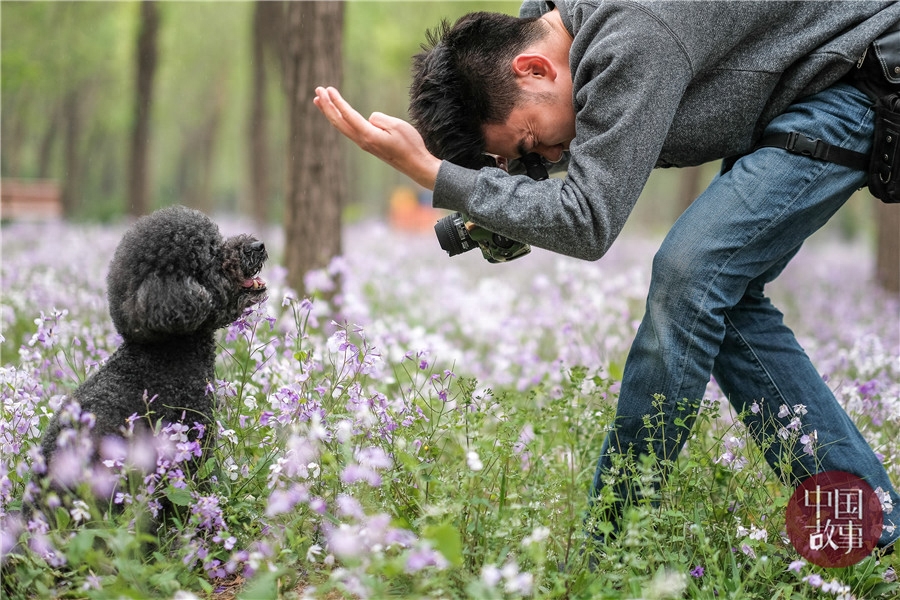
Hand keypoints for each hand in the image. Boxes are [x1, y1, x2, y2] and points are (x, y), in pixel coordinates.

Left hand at [313, 86, 442, 189]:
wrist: (416, 165)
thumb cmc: (410, 145)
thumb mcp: (397, 127)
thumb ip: (379, 119)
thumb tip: (369, 119)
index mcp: (368, 135)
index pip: (348, 116)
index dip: (337, 102)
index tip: (329, 89)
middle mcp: (362, 141)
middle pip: (338, 122)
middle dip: (327, 106)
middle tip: (317, 90)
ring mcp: (364, 144)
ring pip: (341, 126)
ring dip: (330, 112)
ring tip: (319, 100)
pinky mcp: (368, 144)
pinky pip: (349, 129)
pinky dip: (339, 119)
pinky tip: (337, 115)